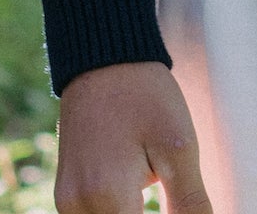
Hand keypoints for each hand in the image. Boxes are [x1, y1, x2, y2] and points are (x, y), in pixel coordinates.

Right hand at [55, 60, 211, 213]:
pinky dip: (119, 213)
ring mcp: (68, 201)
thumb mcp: (178, 148)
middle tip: (175, 195)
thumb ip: (190, 204)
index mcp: (106, 198)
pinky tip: (138, 197)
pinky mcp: (67, 193)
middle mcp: (77, 207)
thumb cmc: (144, 96)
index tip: (183, 203)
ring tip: (153, 188)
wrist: (103, 57)